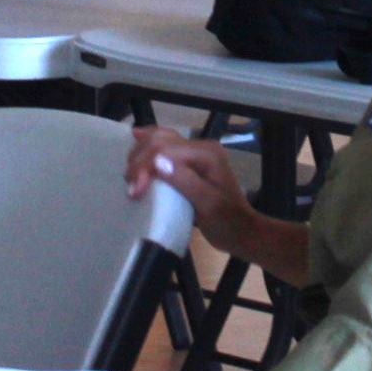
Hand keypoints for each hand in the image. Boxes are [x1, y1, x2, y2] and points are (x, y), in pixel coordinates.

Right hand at [125, 126, 255, 252]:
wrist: (240, 231)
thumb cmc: (226, 221)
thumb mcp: (207, 203)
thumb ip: (184, 181)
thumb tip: (157, 162)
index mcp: (206, 153)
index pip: (166, 150)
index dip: (145, 167)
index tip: (134, 192)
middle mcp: (200, 146)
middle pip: (160, 140)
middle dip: (139, 160)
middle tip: (130, 187)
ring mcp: (195, 152)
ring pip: (160, 139)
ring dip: (141, 152)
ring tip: (130, 175)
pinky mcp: (189, 161)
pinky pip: (165, 146)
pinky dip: (148, 145)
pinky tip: (136, 139)